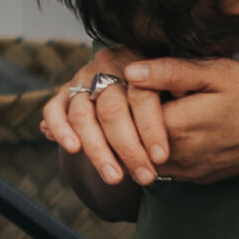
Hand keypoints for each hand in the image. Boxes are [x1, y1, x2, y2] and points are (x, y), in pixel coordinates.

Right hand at [40, 48, 174, 186]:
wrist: (137, 86)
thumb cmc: (169, 89)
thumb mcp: (185, 80)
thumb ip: (180, 82)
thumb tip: (179, 91)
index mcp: (136, 60)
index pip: (141, 95)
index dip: (150, 127)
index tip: (161, 157)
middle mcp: (105, 67)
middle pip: (111, 110)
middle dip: (128, 148)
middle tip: (145, 178)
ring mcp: (81, 81)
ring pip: (82, 115)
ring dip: (97, 150)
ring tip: (114, 178)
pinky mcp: (64, 95)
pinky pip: (53, 111)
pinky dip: (60, 129)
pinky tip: (74, 150)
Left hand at [116, 57, 238, 182]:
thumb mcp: (218, 72)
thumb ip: (170, 72)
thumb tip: (128, 70)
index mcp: (178, 127)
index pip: (129, 112)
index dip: (132, 91)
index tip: (147, 75)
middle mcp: (178, 157)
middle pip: (133, 136)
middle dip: (134, 114)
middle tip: (156, 90)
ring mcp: (189, 172)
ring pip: (146, 154)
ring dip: (146, 133)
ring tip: (168, 107)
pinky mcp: (199, 178)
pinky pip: (166, 165)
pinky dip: (162, 147)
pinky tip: (182, 126)